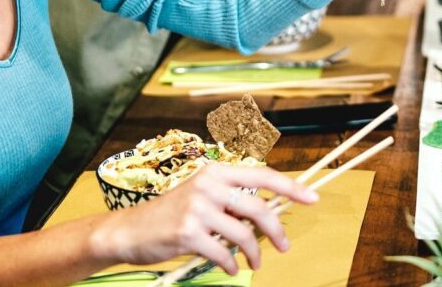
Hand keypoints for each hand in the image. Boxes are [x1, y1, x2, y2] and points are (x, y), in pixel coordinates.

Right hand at [91, 164, 316, 274]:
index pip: (263, 175)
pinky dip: (232, 264)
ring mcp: (197, 209)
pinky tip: (233, 268)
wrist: (129, 230)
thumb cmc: (171, 214)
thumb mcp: (202, 196)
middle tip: (285, 246)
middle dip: (276, 230)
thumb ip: (231, 200)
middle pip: (258, 208)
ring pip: (243, 234)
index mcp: (216, 173)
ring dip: (254, 252)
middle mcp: (208, 186)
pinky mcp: (188, 234)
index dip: (291, 187)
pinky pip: (222, 253)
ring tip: (256, 262)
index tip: (312, 198)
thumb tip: (267, 215)